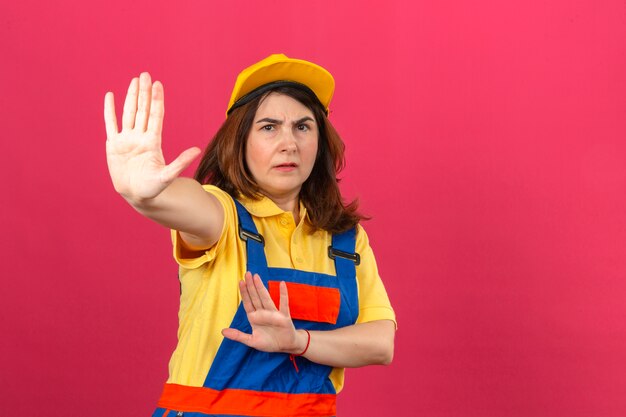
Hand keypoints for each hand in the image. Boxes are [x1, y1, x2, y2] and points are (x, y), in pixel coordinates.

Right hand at [104, 72, 200, 201]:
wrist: (136, 195)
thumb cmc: (153, 187)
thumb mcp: (167, 176)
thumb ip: (180, 162)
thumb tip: (197, 150)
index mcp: (153, 142)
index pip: (155, 116)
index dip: (156, 100)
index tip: (158, 84)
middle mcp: (140, 137)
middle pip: (142, 110)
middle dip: (144, 92)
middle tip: (145, 74)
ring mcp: (127, 139)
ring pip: (128, 113)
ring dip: (131, 97)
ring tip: (134, 81)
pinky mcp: (113, 145)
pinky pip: (111, 124)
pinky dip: (109, 111)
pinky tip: (110, 96)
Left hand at [222, 272, 304, 353]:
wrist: (285, 346)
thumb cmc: (269, 342)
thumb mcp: (251, 341)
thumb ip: (238, 336)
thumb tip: (222, 331)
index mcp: (254, 318)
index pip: (248, 303)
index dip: (244, 293)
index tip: (241, 282)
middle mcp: (263, 313)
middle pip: (255, 297)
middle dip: (251, 286)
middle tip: (247, 273)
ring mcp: (274, 314)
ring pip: (266, 298)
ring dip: (261, 288)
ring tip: (256, 277)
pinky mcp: (284, 317)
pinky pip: (283, 304)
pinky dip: (283, 294)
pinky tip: (282, 284)